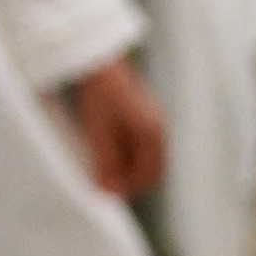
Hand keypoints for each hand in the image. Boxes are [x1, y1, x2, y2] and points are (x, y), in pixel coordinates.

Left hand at [70, 54, 164, 197]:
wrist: (98, 61)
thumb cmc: (100, 93)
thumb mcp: (99, 132)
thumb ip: (105, 162)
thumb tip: (107, 190)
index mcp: (153, 133)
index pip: (148, 173)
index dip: (129, 187)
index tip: (107, 193)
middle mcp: (158, 128)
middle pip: (150, 166)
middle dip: (130, 178)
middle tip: (105, 185)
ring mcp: (151, 120)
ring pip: (144, 156)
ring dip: (127, 166)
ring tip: (102, 169)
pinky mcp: (141, 114)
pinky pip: (138, 143)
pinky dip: (125, 153)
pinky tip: (105, 150)